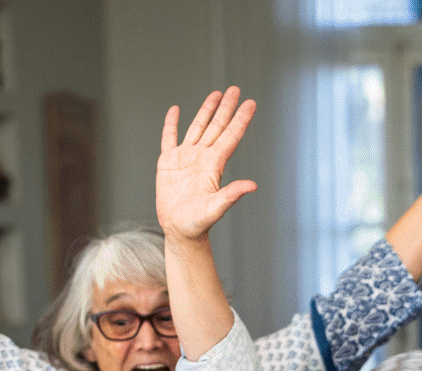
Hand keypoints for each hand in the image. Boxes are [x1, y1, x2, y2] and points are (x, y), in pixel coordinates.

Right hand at [157, 88, 258, 242]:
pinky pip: (169, 138)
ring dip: (206, 110)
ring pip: (197, 127)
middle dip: (226, 107)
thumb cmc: (198, 223)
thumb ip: (232, 195)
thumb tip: (253, 186)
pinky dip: (171, 124)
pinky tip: (175, 110)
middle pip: (217, 126)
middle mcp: (202, 157)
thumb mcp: (216, 208)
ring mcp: (185, 158)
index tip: (250, 102)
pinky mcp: (168, 162)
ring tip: (216, 94)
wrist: (179, 230)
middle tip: (235, 88)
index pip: (231, 136)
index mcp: (214, 165)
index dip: (240, 119)